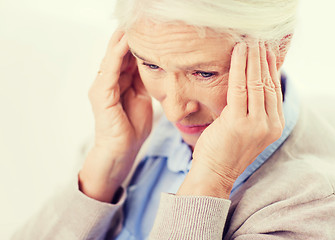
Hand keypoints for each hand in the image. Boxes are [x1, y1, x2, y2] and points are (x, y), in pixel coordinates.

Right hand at [79, 30, 152, 201]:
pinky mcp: (101, 94)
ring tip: (133, 22)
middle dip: (130, 35)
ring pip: (112, 55)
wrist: (123, 150)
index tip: (151, 28)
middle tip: (141, 19)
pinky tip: (127, 41)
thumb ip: (144, 82)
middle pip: (119, 51)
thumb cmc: (132, 128)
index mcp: (119, 81)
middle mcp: (108, 80)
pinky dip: (117, 53)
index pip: (126, 55)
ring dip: (123, 39)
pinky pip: (110, 68)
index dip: (137, 42)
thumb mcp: (143, 99)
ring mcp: (102, 86)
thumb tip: (156, 67)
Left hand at [178, 41, 284, 197]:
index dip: (270, 68)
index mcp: (274, 125)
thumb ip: (252, 108)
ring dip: (252, 59)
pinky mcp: (238, 122)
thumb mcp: (246, 128)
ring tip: (249, 42)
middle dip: (262, 59)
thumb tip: (249, 84)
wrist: (215, 172)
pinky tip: (239, 53)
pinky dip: (239, 67)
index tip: (265, 52)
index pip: (274, 90)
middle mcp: (269, 124)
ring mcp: (256, 124)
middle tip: (258, 41)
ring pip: (256, 82)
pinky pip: (239, 87)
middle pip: (267, 83)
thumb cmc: (226, 149)